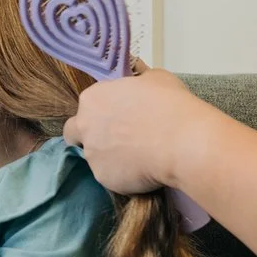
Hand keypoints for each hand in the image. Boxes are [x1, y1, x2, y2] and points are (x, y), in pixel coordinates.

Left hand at [63, 70, 205, 196]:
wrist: (181, 142)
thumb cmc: (169, 105)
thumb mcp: (155, 79)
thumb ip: (138, 80)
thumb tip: (139, 79)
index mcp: (92, 99)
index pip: (87, 106)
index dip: (102, 112)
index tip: (119, 117)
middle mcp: (85, 126)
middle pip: (75, 133)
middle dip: (89, 136)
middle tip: (116, 140)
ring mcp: (92, 155)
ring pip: (94, 158)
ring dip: (109, 158)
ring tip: (138, 157)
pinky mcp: (104, 178)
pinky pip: (111, 177)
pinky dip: (123, 175)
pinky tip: (143, 171)